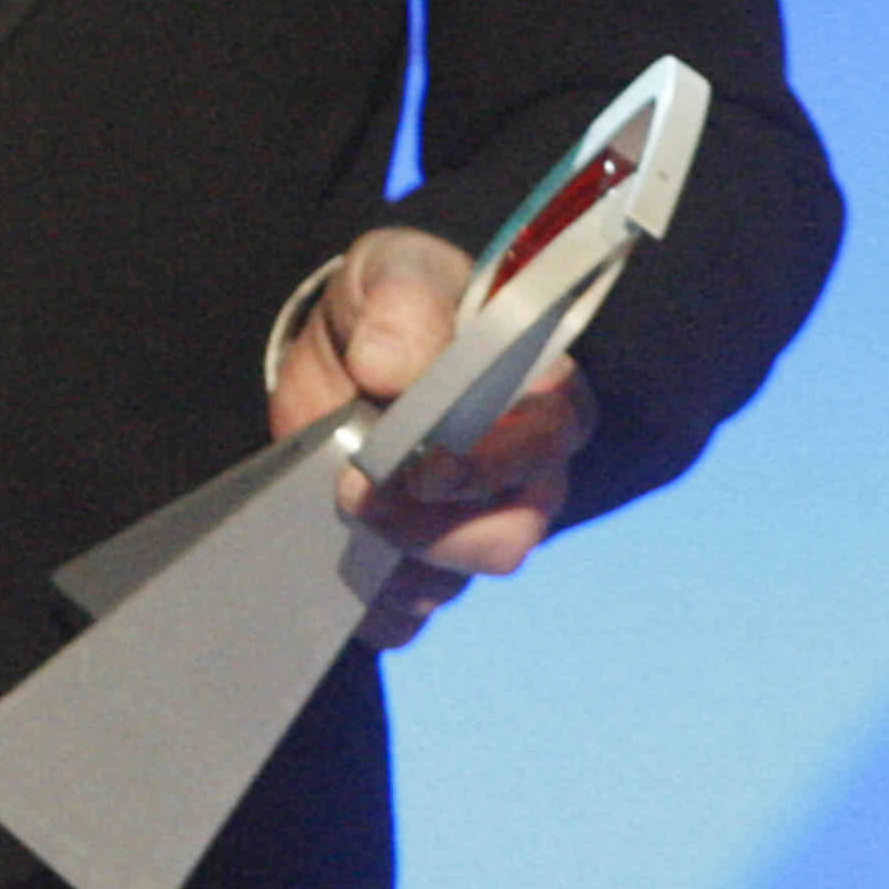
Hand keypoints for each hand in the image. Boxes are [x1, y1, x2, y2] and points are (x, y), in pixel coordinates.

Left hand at [267, 225, 595, 648]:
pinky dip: (372, 602)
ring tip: (343, 512)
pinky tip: (342, 561)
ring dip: (393, 557)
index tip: (425, 464)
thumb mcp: (393, 274)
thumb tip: (390, 368)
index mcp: (541, 394)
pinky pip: (409, 615)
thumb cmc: (392, 304)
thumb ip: (402, 305)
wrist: (339, 348)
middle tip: (358, 490)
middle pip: (510, 534)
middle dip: (430, 525)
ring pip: (456, 579)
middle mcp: (525, 473)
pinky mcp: (422, 563)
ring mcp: (476, 527)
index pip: (549, 440)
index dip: (493, 462)